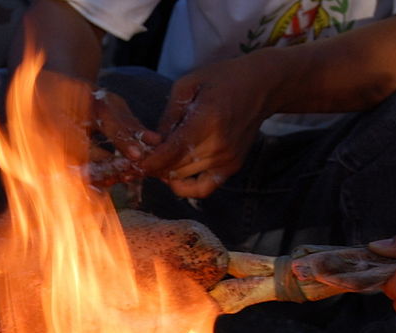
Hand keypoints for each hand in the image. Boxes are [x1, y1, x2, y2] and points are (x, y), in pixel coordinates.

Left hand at [139, 57, 275, 198]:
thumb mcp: (188, 85)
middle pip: (173, 168)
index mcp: (206, 121)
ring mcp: (226, 159)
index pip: (170, 153)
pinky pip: (202, 189)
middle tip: (143, 155)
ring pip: (183, 178)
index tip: (134, 161)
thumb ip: (168, 115)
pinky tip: (176, 174)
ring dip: (167, 173)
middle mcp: (218, 145)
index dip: (148, 162)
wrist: (261, 86)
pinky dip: (185, 186)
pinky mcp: (232, 167)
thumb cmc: (222, 80)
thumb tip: (152, 143)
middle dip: (153, 165)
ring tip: (160, 157)